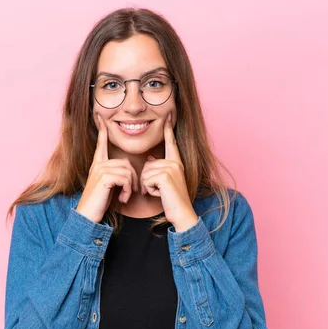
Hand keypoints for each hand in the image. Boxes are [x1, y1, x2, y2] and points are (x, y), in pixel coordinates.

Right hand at [76, 113, 139, 223]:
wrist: (88, 216)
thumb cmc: (99, 203)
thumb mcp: (108, 186)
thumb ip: (116, 175)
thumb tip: (128, 170)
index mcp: (97, 164)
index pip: (101, 143)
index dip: (102, 130)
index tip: (100, 116)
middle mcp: (97, 164)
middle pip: (125, 163)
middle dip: (133, 178)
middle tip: (131, 193)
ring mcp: (99, 170)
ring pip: (127, 171)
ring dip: (131, 187)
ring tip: (125, 197)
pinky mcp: (103, 177)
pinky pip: (125, 178)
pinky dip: (128, 190)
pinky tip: (123, 198)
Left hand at [140, 113, 198, 231]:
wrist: (182, 213)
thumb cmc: (173, 200)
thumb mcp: (166, 182)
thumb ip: (159, 169)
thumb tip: (149, 160)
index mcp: (176, 162)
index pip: (171, 143)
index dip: (168, 129)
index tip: (168, 116)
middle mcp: (175, 163)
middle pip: (147, 165)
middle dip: (148, 180)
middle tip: (160, 190)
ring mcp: (171, 168)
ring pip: (145, 173)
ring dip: (148, 186)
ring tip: (161, 192)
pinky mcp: (165, 176)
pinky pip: (146, 180)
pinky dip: (150, 190)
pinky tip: (161, 194)